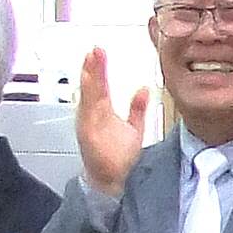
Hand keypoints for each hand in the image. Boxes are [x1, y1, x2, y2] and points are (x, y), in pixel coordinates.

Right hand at [73, 45, 147, 195]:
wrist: (111, 181)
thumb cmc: (118, 157)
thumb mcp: (133, 129)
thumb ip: (137, 109)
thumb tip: (144, 89)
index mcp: (101, 112)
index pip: (100, 86)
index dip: (99, 68)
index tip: (99, 51)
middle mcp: (93, 116)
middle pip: (92, 87)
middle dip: (92, 68)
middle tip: (95, 50)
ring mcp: (89, 125)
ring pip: (88, 97)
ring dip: (89, 79)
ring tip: (91, 62)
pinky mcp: (89, 136)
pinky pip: (87, 115)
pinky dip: (88, 101)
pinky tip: (89, 88)